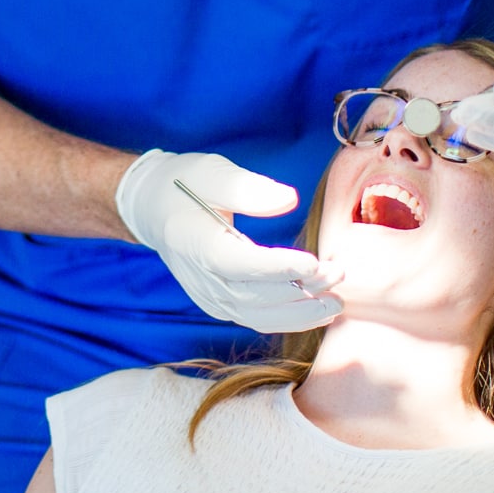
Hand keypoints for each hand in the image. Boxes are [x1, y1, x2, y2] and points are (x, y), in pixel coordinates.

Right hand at [115, 149, 341, 333]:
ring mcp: (209, 297)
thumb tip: (289, 200)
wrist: (155, 209)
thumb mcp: (212, 172)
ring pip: (258, 316)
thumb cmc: (185, 185)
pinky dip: (288, 319)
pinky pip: (256, 319)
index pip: (240, 263)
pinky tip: (317, 311)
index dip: (278, 267)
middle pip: (255, 294)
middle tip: (338, 272)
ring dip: (300, 313)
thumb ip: (248, 187)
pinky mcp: (219, 305)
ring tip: (336, 301)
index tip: (315, 262)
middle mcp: (201, 279)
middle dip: (301, 289)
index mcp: (195, 243)